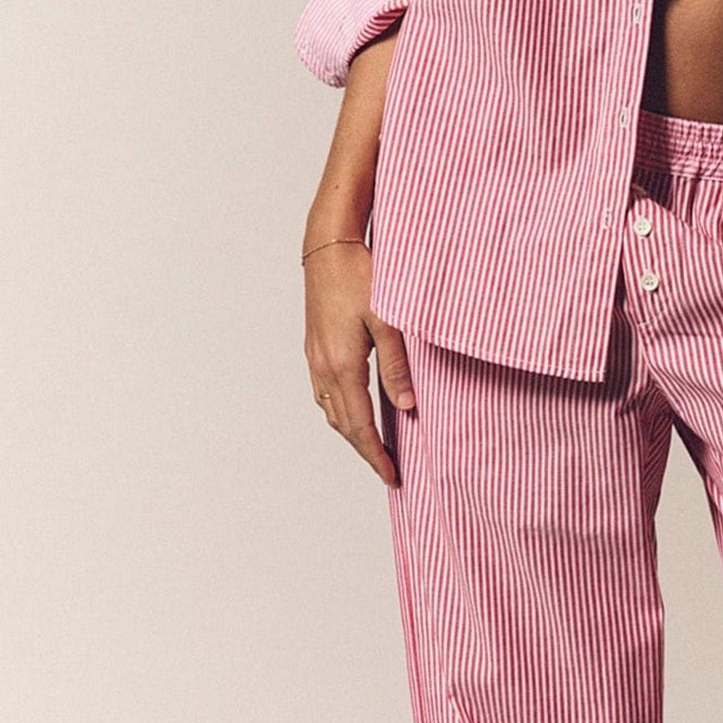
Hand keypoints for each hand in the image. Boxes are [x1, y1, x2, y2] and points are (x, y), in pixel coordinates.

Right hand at [303, 240, 413, 486]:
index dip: (375, 454)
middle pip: (343, 424)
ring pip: (331, 410)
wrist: (329, 246)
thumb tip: (408, 405)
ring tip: (374, 446)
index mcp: (343, 365)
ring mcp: (315, 357)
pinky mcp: (315, 347)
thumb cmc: (361, 275)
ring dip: (351, 432)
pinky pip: (325, 392)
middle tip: (387, 470)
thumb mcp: (388, 320)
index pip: (360, 425)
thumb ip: (397, 365)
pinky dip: (341, 410)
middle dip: (364, 450)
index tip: (391, 476)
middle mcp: (324, 366)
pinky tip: (354, 408)